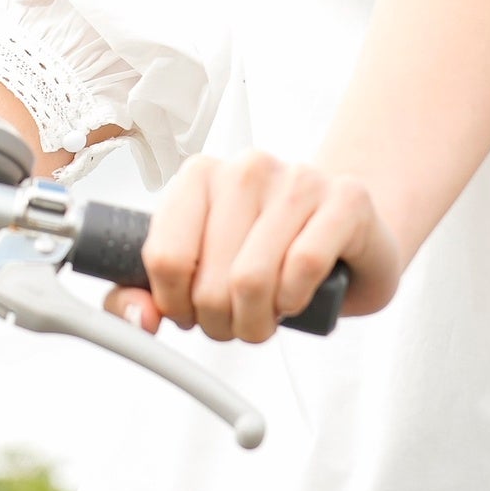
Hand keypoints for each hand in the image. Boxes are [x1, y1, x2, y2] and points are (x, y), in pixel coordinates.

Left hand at [115, 150, 404, 342]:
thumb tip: (139, 320)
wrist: (350, 234)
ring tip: (265, 317)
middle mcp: (246, 167)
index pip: (164, 257)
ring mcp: (298, 178)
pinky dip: (294, 300)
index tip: (190, 313)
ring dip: (257, 321)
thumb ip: (149, 293)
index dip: (175, 304)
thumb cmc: (269, 252)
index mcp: (199, 175)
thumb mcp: (202, 269)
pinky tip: (295, 298)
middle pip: (210, 279)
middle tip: (236, 323)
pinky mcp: (345, 198)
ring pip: (253, 278)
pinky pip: (303, 267)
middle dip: (221, 322)